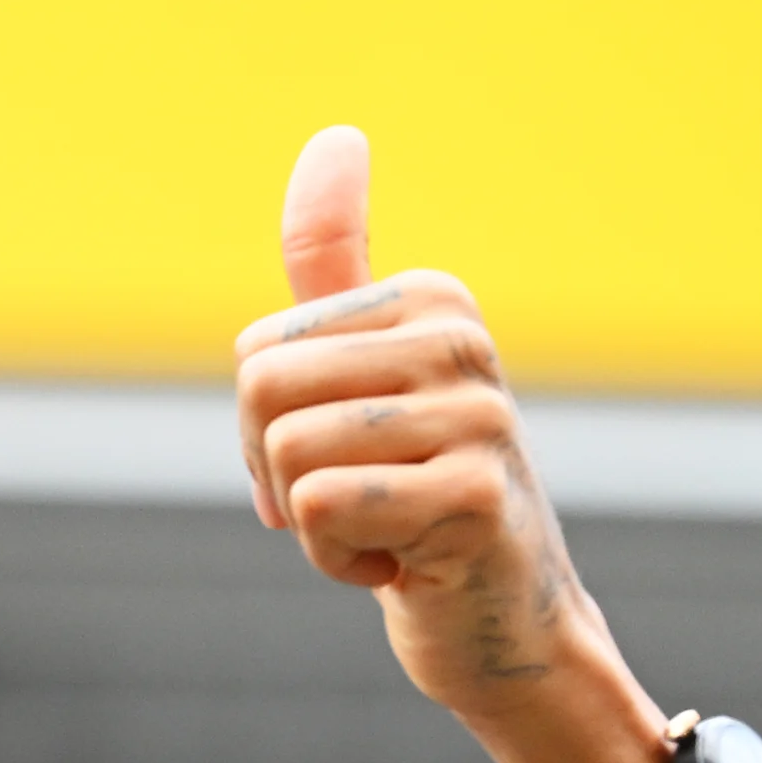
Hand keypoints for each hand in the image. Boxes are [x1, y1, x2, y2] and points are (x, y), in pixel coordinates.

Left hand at [235, 128, 663, 762]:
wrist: (505, 625)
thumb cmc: (417, 503)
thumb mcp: (365, 377)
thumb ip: (335, 268)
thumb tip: (336, 137)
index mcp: (431, 297)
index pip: (256, 352)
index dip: (267, 431)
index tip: (345, 460)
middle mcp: (461, 340)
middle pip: (261, 392)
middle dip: (277, 474)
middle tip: (354, 506)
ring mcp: (476, 417)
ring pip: (287, 452)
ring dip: (312, 524)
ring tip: (387, 532)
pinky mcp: (472, 497)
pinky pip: (319, 509)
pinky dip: (336, 560)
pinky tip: (405, 566)